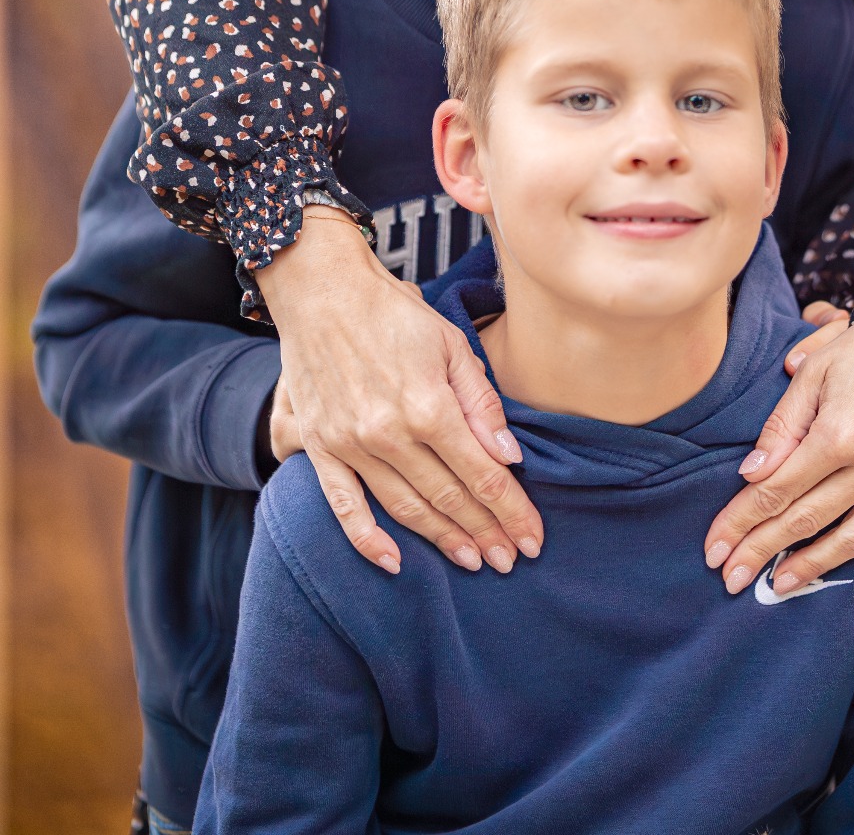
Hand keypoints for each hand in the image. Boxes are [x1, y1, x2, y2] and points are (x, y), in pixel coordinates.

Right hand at [258, 210, 542, 576]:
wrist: (323, 292)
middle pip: (447, 497)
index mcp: (429, 406)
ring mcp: (350, 445)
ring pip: (405, 508)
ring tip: (472, 561)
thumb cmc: (394, 313)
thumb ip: (481, 402)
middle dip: (485, 532)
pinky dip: (367, 540)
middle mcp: (389, 433)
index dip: (511, 510)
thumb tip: (509, 456)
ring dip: (441, 539)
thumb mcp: (451, 344)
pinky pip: (344, 506)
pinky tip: (394, 563)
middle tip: (511, 559)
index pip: (482, 473)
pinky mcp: (320, 448)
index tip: (533, 538)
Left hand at [704, 292, 853, 594]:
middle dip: (761, 553)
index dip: (740, 523)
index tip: (713, 550)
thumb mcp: (817, 370)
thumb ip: (783, 426)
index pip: (777, 491)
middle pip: (807, 522)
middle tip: (728, 578)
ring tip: (780, 586)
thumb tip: (751, 476)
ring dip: (815, 568)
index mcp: (840, 434)